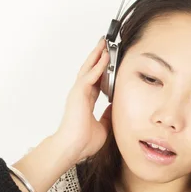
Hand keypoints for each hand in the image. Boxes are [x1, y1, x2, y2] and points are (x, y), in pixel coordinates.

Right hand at [54, 36, 112, 162]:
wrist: (72, 148)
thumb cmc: (83, 142)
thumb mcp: (104, 127)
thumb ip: (109, 116)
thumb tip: (117, 108)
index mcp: (85, 102)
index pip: (95, 82)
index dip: (102, 71)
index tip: (109, 62)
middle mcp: (80, 94)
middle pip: (90, 70)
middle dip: (97, 57)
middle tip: (105, 44)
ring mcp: (78, 92)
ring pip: (88, 68)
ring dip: (96, 55)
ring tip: (104, 43)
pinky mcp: (78, 93)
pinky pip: (89, 75)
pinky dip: (98, 66)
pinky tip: (104, 57)